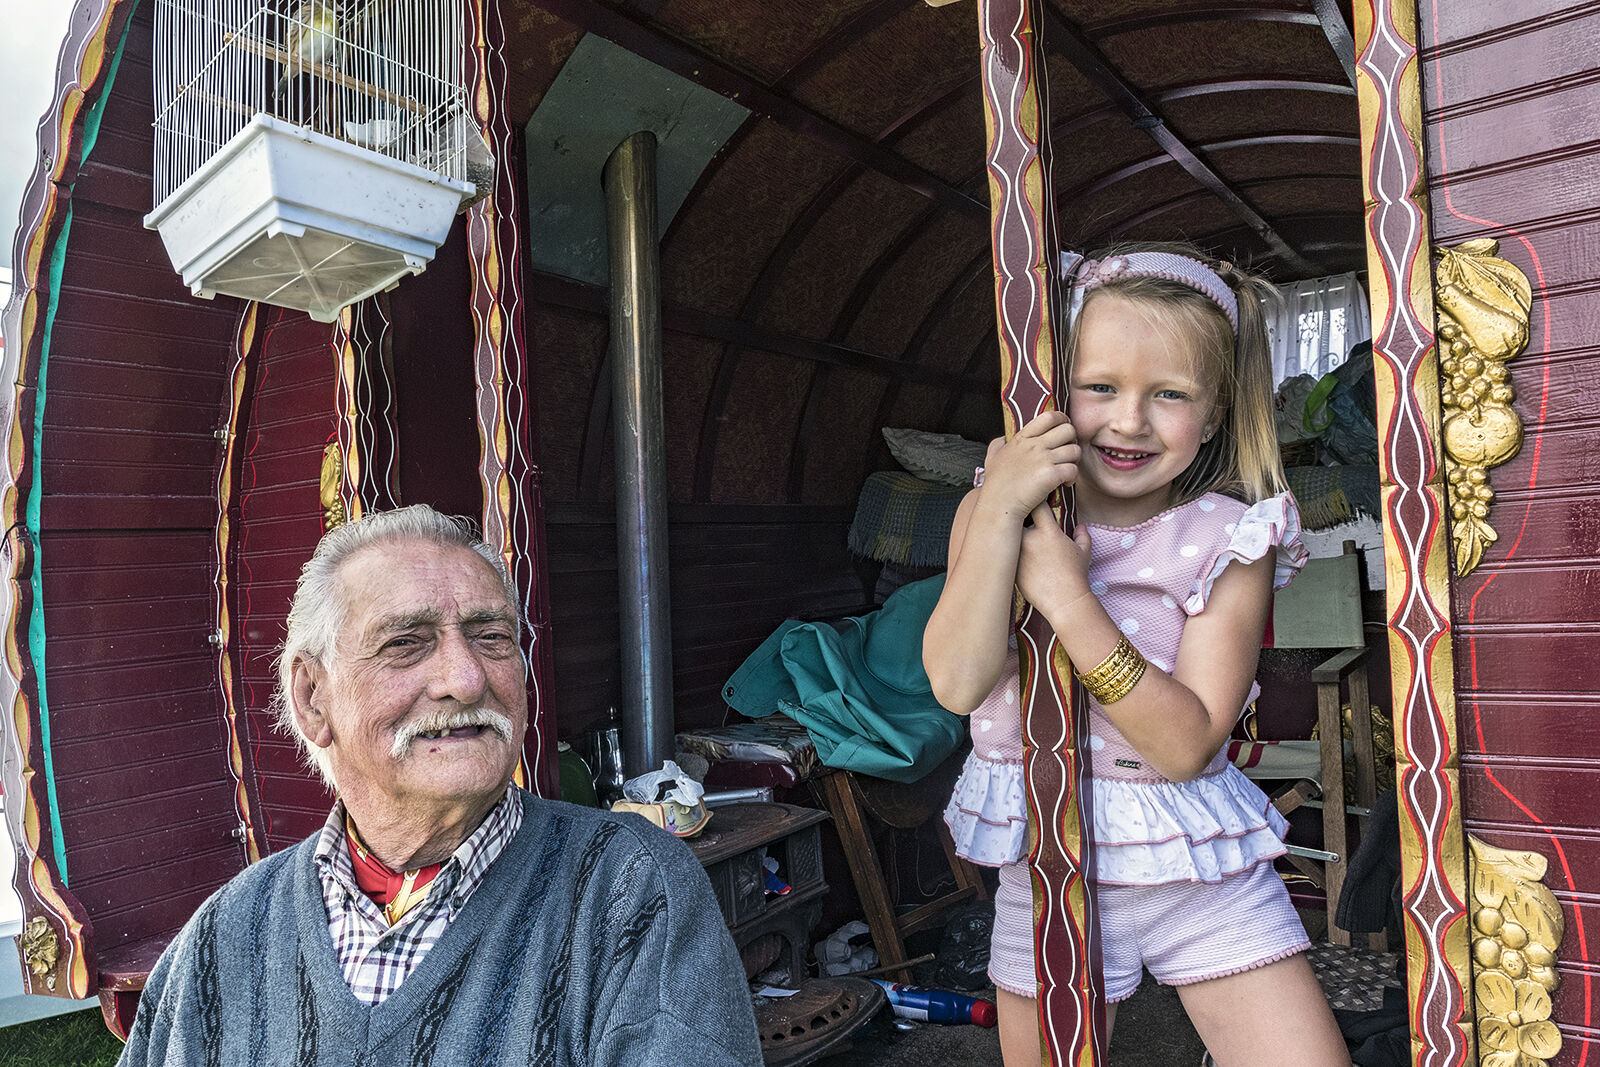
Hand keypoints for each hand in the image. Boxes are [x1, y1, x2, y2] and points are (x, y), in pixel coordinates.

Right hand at [978, 412, 1079, 518]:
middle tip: (1067, 453)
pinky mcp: (1051, 475)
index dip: (1062, 420)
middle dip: (1072, 441)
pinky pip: (1073, 470)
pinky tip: (1065, 483)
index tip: (1064, 428)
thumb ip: (998, 444)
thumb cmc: (996, 485)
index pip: (1049, 417)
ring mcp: (1043, 460)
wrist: (999, 506)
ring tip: (1067, 469)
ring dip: (1074, 461)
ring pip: (1074, 450)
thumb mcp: (992, 458)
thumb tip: (1002, 438)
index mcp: (1022, 438)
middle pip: (1068, 430)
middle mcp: (1034, 446)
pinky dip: (1073, 477)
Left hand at [1017, 503, 1094, 618]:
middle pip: (1016, 517)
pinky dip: (1009, 552)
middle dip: (1019, 516)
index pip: (1036, 504)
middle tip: (1022, 516)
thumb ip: (1082, 535)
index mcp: (1047, 532)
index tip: (1036, 500)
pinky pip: (1006, 553)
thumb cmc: (1076, 576)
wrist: (1064, 601)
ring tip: (1018, 538)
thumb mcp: (1084, 553)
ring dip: (1012, 534)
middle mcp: (1029, 540)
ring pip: (1008, 535)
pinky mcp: (1010, 567)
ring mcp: (1017, 554)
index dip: (1035, 500)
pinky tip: (1017, 557)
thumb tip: (1080, 526)